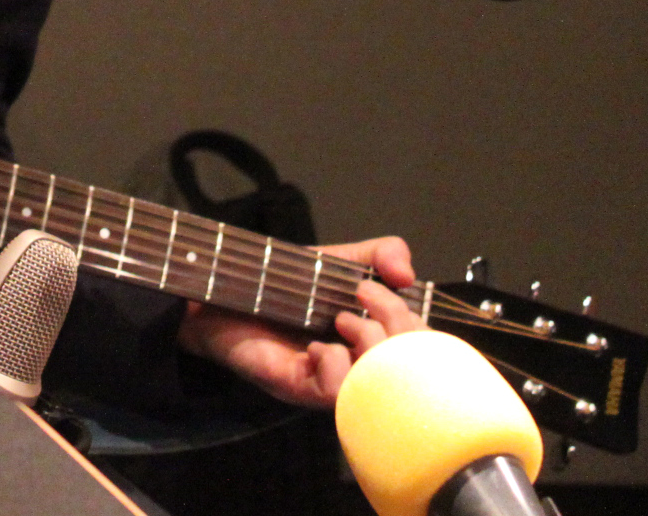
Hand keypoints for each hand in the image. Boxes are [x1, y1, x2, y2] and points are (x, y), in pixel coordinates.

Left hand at [177, 236, 421, 408]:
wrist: (224, 291)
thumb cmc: (284, 283)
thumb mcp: (340, 260)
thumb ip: (380, 254)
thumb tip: (408, 272)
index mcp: (374, 339)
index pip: (423, 349)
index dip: (414, 321)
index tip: (382, 287)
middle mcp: (358, 365)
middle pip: (409, 369)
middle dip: (397, 328)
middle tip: (364, 297)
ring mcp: (331, 381)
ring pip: (378, 388)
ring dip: (369, 348)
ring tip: (342, 320)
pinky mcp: (300, 388)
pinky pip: (335, 394)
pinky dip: (335, 367)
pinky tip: (316, 347)